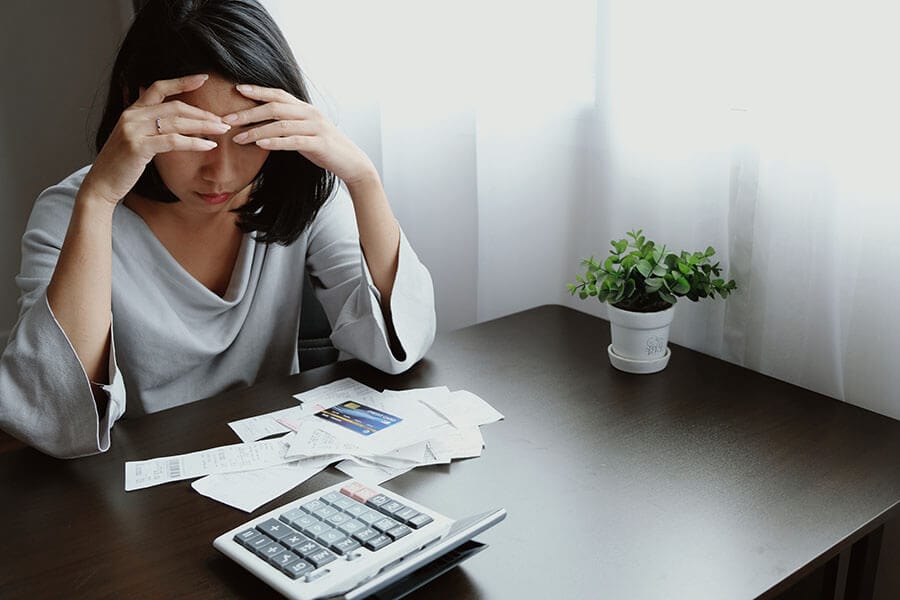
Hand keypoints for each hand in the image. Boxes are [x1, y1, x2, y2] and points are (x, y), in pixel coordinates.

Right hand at [82, 74, 229, 205]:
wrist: (102, 184)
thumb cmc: (122, 165)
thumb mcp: (136, 140)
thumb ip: (150, 128)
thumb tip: (175, 123)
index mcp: (132, 111)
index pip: (159, 88)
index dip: (181, 81)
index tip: (202, 78)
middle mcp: (132, 116)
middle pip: (175, 107)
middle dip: (202, 113)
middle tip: (223, 120)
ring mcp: (133, 130)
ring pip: (177, 122)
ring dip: (203, 126)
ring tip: (222, 130)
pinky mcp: (138, 146)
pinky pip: (173, 141)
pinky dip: (194, 142)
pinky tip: (209, 145)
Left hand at [227, 84, 376, 185]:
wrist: (352, 162)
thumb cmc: (325, 148)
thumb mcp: (306, 131)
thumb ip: (289, 124)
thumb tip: (264, 123)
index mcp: (305, 108)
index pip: (278, 94)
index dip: (257, 90)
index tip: (236, 90)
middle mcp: (310, 114)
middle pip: (275, 107)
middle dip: (249, 112)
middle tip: (227, 118)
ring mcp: (315, 128)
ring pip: (280, 125)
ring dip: (256, 131)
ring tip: (238, 137)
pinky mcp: (319, 144)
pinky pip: (293, 141)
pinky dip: (275, 142)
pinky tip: (260, 145)